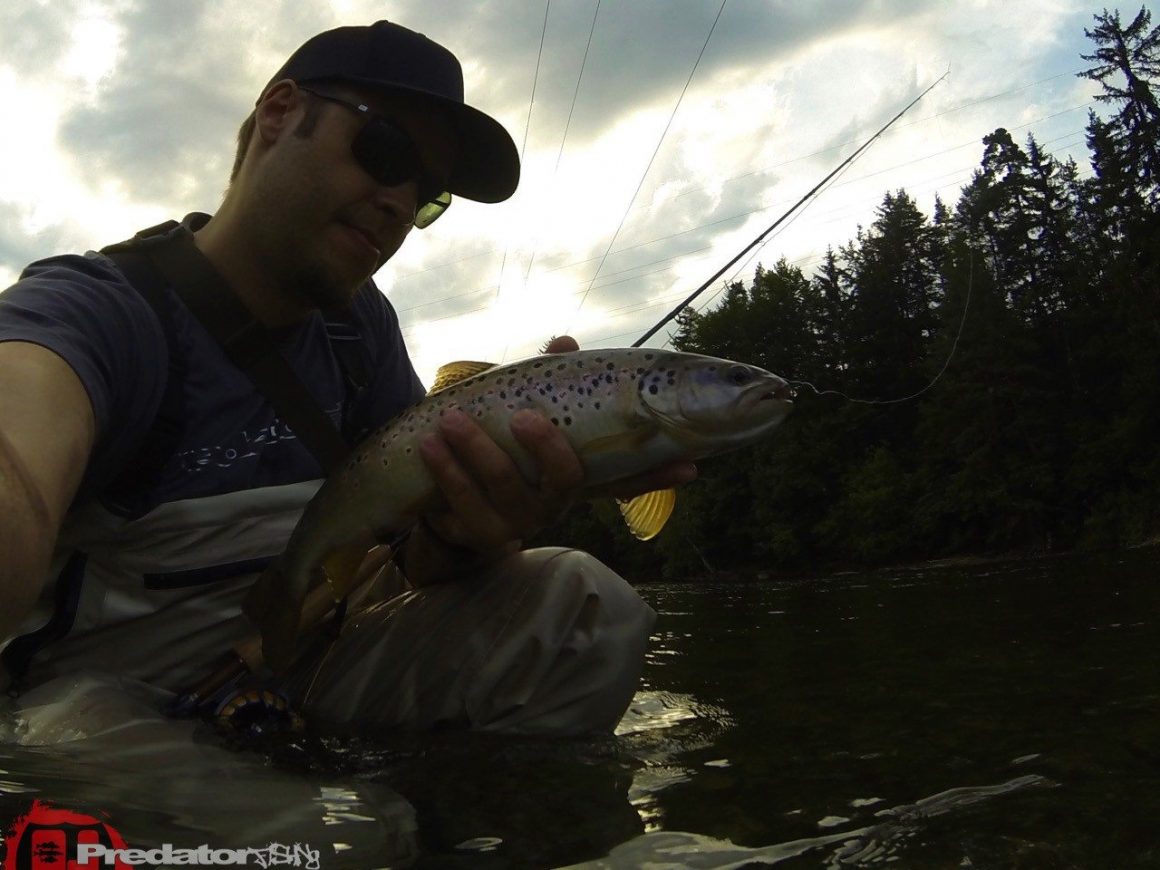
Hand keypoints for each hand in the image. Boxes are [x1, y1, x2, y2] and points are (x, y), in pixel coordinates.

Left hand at [411, 335, 696, 579]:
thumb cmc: (497, 450)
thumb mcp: (524, 413)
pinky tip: (430, 444)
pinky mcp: (482, 534)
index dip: (660, 473)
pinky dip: (447, 471)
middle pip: (565, 480)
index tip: (692, 465)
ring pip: (507, 488)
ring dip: (476, 451)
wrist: (446, 510)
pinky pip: (466, 505)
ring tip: (449, 420)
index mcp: (574, 474)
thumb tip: (564, 344)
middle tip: (523, 416)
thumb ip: (546, 381)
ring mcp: (521, 521)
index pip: (628, 477)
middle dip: (547, 447)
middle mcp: (556, 501)